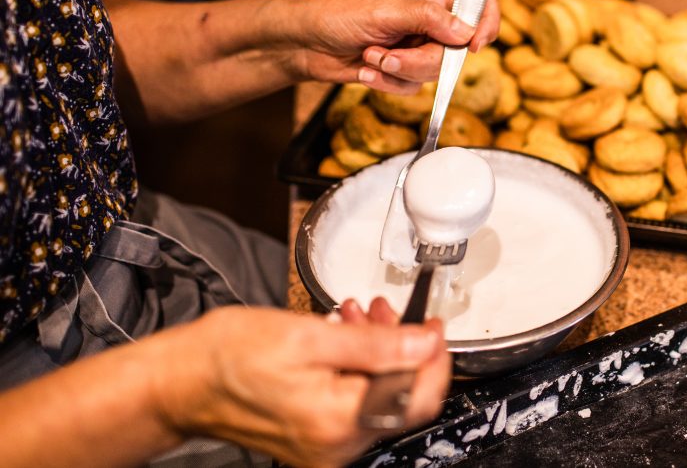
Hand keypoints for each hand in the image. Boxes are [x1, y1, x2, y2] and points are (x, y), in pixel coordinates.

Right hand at [154, 304, 450, 467]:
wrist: (180, 381)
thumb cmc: (229, 356)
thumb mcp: (309, 336)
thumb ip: (376, 343)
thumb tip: (424, 343)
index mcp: (339, 422)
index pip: (418, 398)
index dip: (435, 358)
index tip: (434, 326)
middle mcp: (336, 446)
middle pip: (398, 398)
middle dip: (400, 348)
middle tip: (385, 310)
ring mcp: (323, 448)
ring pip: (376, 398)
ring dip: (376, 354)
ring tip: (357, 317)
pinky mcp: (312, 441)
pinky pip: (351, 405)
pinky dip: (354, 370)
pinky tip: (341, 340)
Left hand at [294, 0, 499, 93]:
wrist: (304, 42)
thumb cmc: (336, 13)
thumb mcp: (382, 11)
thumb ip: (426, 18)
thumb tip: (465, 30)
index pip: (477, 1)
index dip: (485, 22)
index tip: (473, 45)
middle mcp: (430, 19)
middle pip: (456, 49)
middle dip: (421, 60)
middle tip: (389, 57)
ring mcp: (417, 46)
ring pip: (434, 72)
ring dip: (399, 71)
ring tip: (370, 58)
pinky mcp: (402, 69)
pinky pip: (413, 87)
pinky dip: (388, 83)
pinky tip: (365, 71)